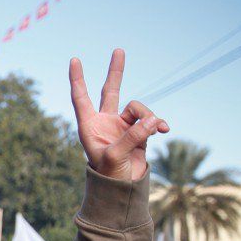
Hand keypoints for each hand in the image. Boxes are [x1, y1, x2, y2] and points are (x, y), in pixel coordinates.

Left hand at [69, 49, 169, 180]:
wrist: (122, 190)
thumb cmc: (109, 175)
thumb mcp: (116, 156)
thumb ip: (133, 136)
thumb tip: (153, 120)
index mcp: (90, 125)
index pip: (81, 97)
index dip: (77, 79)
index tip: (74, 60)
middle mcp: (105, 122)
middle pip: (110, 90)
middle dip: (116, 71)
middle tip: (118, 50)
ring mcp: (122, 126)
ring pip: (138, 109)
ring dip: (148, 117)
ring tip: (154, 130)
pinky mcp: (138, 133)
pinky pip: (151, 121)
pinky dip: (158, 123)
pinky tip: (165, 130)